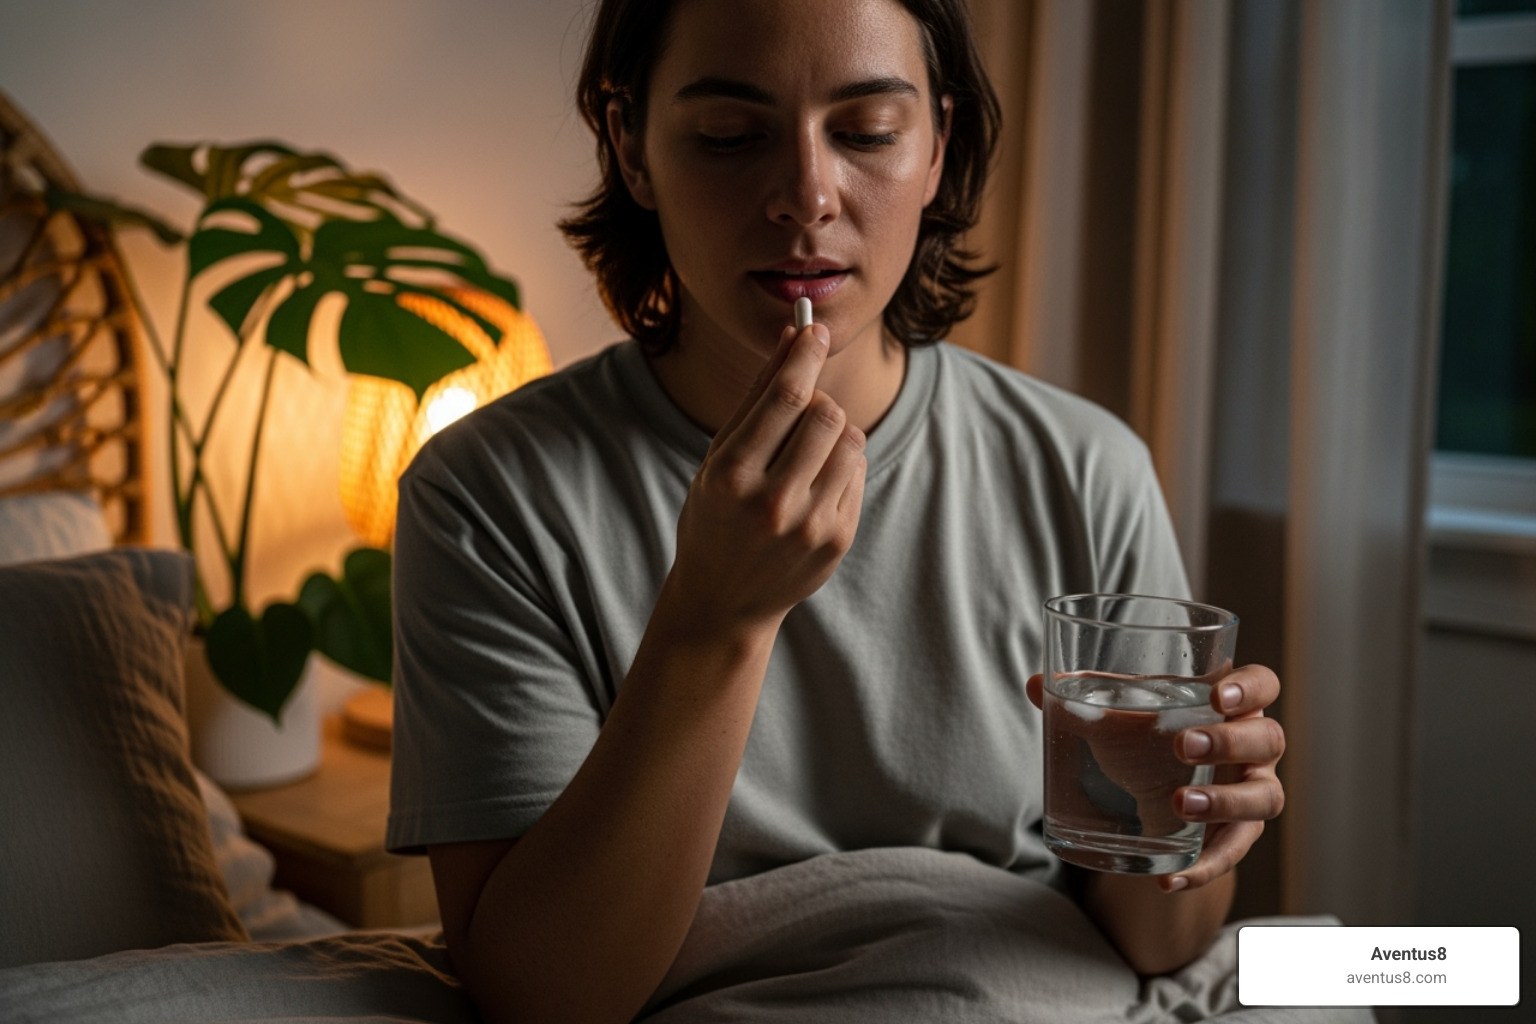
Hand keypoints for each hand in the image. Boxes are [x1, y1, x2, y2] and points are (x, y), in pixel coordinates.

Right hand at [663, 323, 866, 637]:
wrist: (723, 599)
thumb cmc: (717, 514)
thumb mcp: (720, 456)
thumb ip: (757, 396)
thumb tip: (794, 336)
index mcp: (732, 476)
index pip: (785, 398)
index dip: (805, 355)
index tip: (816, 330)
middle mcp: (771, 503)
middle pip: (826, 414)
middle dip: (818, 401)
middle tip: (802, 411)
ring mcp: (809, 526)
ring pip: (850, 440)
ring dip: (834, 433)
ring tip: (806, 454)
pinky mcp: (838, 541)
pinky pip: (857, 474)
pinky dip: (841, 466)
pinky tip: (813, 487)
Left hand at [1026, 664, 1285, 890]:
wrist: (1158, 796)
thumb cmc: (1151, 738)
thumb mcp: (1124, 716)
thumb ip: (1086, 697)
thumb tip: (1034, 683)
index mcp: (1233, 706)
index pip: (1263, 685)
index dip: (1250, 688)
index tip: (1216, 695)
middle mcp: (1255, 749)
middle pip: (1268, 740)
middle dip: (1229, 742)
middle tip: (1185, 746)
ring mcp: (1252, 793)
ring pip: (1264, 798)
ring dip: (1224, 801)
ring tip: (1180, 804)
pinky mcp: (1237, 836)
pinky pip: (1231, 855)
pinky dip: (1201, 868)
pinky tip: (1167, 878)